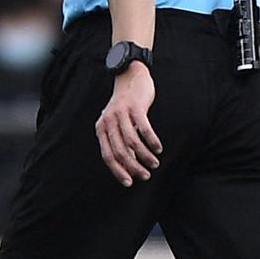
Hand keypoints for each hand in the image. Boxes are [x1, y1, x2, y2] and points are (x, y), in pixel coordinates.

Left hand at [96, 61, 161, 184]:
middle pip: (120, 151)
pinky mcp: (135, 107)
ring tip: (155, 163)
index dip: (118, 171)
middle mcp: (108, 122)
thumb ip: (120, 141)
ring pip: (133, 142)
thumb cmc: (125, 104)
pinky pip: (144, 129)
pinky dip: (151, 141)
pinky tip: (158, 148)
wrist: (130, 75)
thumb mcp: (117, 122)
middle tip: (146, 175)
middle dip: (134, 167)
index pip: (108, 156)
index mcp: (101, 128)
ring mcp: (121, 114)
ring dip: (145, 156)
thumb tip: (130, 165)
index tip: (129, 183)